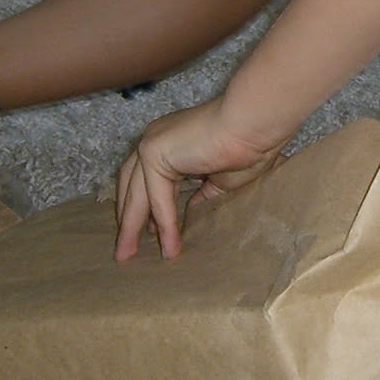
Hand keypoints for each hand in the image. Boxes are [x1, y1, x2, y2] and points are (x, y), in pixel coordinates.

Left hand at [113, 98, 284, 260]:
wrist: (254, 124)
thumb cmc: (249, 145)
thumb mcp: (221, 179)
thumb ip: (202, 193)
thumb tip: (193, 211)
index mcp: (171, 142)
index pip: (145, 178)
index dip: (143, 206)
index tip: (146, 231)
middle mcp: (155, 139)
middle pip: (132, 186)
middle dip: (128, 219)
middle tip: (124, 251)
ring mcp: (152, 143)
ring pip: (136, 194)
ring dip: (132, 227)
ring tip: (128, 256)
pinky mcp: (154, 152)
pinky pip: (157, 197)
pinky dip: (164, 224)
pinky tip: (169, 247)